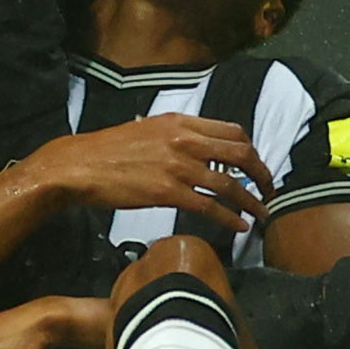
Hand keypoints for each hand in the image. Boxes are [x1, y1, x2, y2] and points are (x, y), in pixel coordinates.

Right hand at [30, 114, 273, 228]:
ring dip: (252, 200)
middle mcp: (184, 139)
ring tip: (262, 213)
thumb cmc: (108, 151)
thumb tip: (192, 146)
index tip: (255, 165)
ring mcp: (178, 165)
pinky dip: (230, 218)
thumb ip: (173, 134)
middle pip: (240, 153)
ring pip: (230, 182)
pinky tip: (240, 227)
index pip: (232, 130)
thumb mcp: (146, 128)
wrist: (80, 165)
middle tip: (269, 189)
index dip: (250, 150)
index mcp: (180, 121)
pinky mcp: (168, 191)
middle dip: (261, 173)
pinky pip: (210, 206)